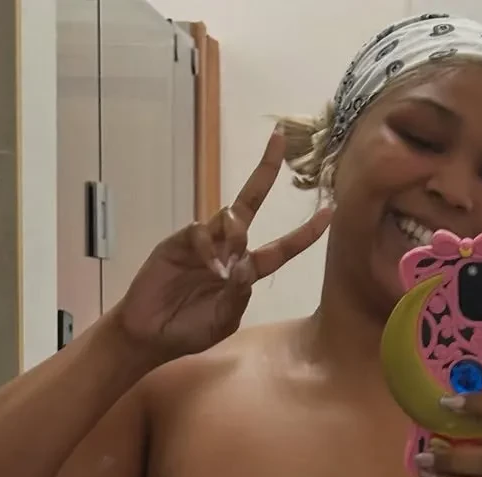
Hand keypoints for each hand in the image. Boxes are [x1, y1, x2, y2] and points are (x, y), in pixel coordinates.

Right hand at [112, 127, 330, 363]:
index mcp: (246, 271)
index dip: (304, 233)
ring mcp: (204, 243)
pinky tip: (210, 269)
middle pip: (250, 203)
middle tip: (280, 138)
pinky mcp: (179, 242)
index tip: (329, 212)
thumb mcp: (224, 320)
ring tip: (221, 269)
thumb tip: (242, 265)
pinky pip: (200, 231)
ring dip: (234, 236)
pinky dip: (208, 247)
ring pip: (229, 218)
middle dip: (265, 172)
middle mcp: (228, 250)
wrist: (152, 334)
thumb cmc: (191, 331)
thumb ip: (237, 295)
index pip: (281, 248)